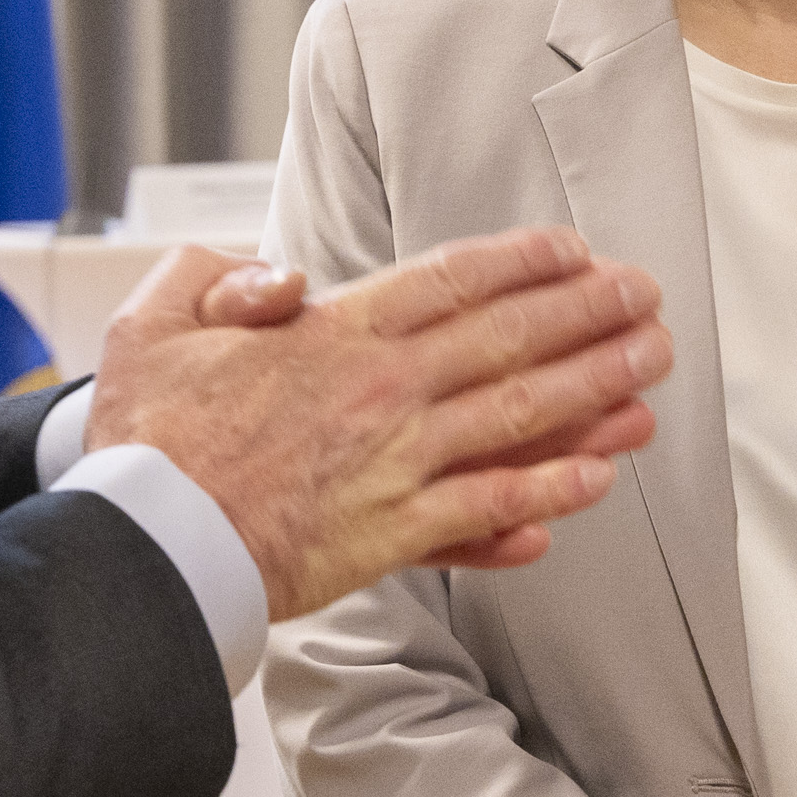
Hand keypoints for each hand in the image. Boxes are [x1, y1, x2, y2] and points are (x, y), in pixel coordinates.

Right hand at [84, 228, 666, 619]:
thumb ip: (218, 280)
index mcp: (333, 334)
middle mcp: (381, 392)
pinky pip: (489, 508)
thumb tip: (281, 280)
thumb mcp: (156, 325)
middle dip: (588, 314)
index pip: (451, 280)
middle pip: (508, 340)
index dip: (522, 261)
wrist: (148, 544)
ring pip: (518, 419)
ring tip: (648, 373)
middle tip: (643, 300)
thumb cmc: (148, 440)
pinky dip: (547, 493)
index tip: (573, 251)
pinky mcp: (393, 534)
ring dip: (594, 391)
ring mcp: (395, 465)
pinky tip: (595, 479)